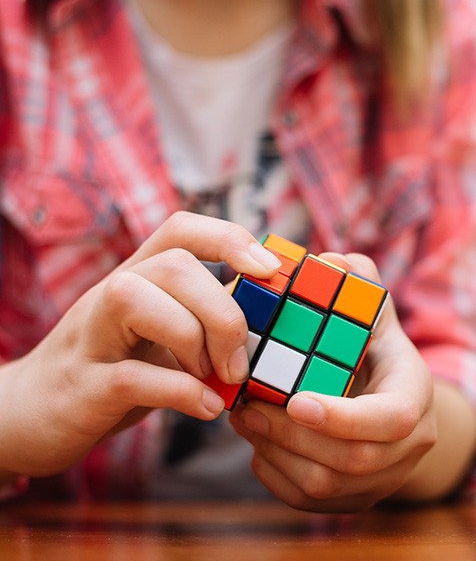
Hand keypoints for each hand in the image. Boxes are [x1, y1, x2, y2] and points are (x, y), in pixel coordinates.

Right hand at [0, 211, 281, 477]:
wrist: (29, 417)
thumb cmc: (112, 371)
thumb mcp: (161, 337)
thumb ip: (205, 322)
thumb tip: (274, 324)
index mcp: (138, 278)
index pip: (181, 230)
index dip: (230, 238)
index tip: (270, 269)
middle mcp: (111, 296)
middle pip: (173, 265)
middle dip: (223, 312)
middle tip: (239, 362)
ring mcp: (91, 337)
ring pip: (138, 299)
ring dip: (194, 341)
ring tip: (215, 378)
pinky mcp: (82, 386)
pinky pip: (131, 375)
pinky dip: (181, 392)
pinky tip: (207, 407)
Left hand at [230, 253, 438, 512]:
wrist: (391, 400)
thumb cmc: (373, 347)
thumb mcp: (372, 310)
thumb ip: (356, 282)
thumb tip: (332, 261)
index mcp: (416, 394)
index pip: (392, 419)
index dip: (344, 417)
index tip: (295, 400)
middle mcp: (409, 446)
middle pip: (353, 460)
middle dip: (291, 434)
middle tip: (247, 407)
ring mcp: (383, 480)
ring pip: (324, 485)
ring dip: (275, 453)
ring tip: (244, 418)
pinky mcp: (354, 500)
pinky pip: (308, 501)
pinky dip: (274, 473)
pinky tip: (260, 442)